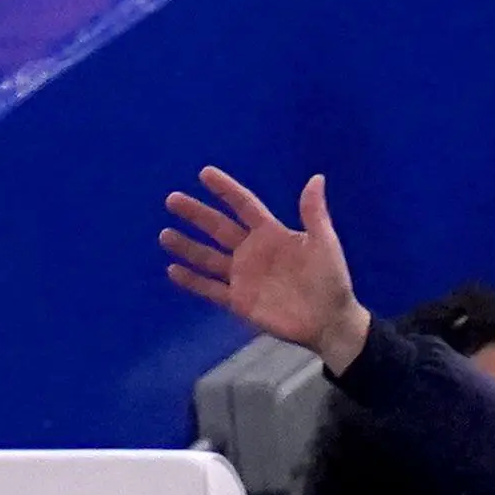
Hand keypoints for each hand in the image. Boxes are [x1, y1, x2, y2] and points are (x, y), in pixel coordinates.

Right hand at [162, 167, 373, 374]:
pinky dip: (192, 281)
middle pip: (219, 228)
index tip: (205, 173)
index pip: (244, 206)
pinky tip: (172, 270)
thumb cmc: (330, 278)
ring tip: (165, 234)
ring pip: (208, 257)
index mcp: (272, 234)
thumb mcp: (325, 243)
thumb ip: (314, 213)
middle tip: (172, 199)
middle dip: (197, 214)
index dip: (226, 190)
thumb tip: (316, 177)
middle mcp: (252, 251)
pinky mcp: (239, 301)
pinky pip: (210, 289)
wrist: (329, 320)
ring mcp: (243, 276)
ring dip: (187, 246)